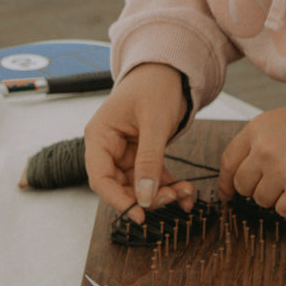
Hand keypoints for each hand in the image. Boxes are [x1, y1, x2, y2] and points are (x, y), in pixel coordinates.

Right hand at [84, 62, 192, 221]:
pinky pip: (152, 177)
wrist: (170, 69)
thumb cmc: (155, 85)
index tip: (140, 215)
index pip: (100, 178)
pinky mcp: (142, 154)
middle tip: (172, 200)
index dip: (117, 200)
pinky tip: (186, 192)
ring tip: (185, 193)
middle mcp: (109, 147)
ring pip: (139, 186)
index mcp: (100, 136)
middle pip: (120, 186)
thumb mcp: (154, 122)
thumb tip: (145, 198)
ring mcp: (126, 152)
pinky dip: (168, 186)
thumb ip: (149, 160)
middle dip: (147, 197)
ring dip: (162, 193)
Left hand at [218, 95, 285, 216]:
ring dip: (275, 196)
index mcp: (257, 128)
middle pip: (242, 184)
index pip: (228, 161)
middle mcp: (265, 149)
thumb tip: (242, 173)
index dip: (226, 182)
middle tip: (273, 183)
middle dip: (254, 188)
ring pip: (262, 200)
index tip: (228, 192)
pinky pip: (283, 210)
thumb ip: (259, 142)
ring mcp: (282, 169)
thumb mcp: (281, 120)